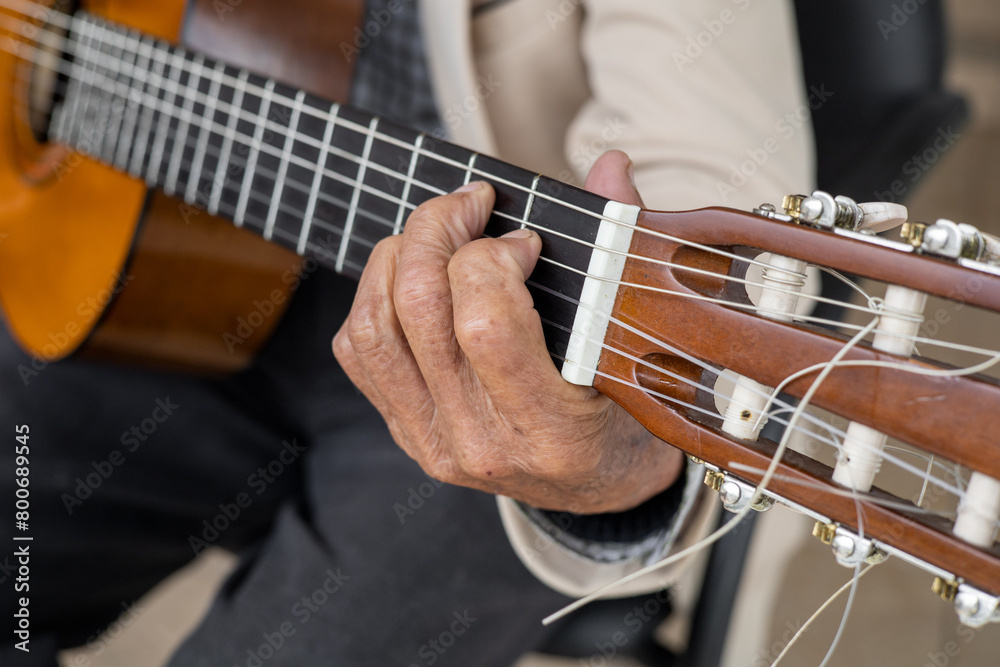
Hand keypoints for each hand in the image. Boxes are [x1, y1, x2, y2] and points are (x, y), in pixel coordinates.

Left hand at [333, 151, 683, 513]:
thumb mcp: (639, 348)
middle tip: (470, 206)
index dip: (494, 257)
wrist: (596, 488)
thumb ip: (620, 251)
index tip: (524, 241)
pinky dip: (374, 297)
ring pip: (375, 325)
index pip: (485, 324)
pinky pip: (359, 352)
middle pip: (418, 308)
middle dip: (437, 229)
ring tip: (438, 234)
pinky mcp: (407, 432)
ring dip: (398, 256)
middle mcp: (481, 441)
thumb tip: (610, 167)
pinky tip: (411, 279)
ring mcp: (434, 442)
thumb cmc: (623, 418)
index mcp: (552, 428)